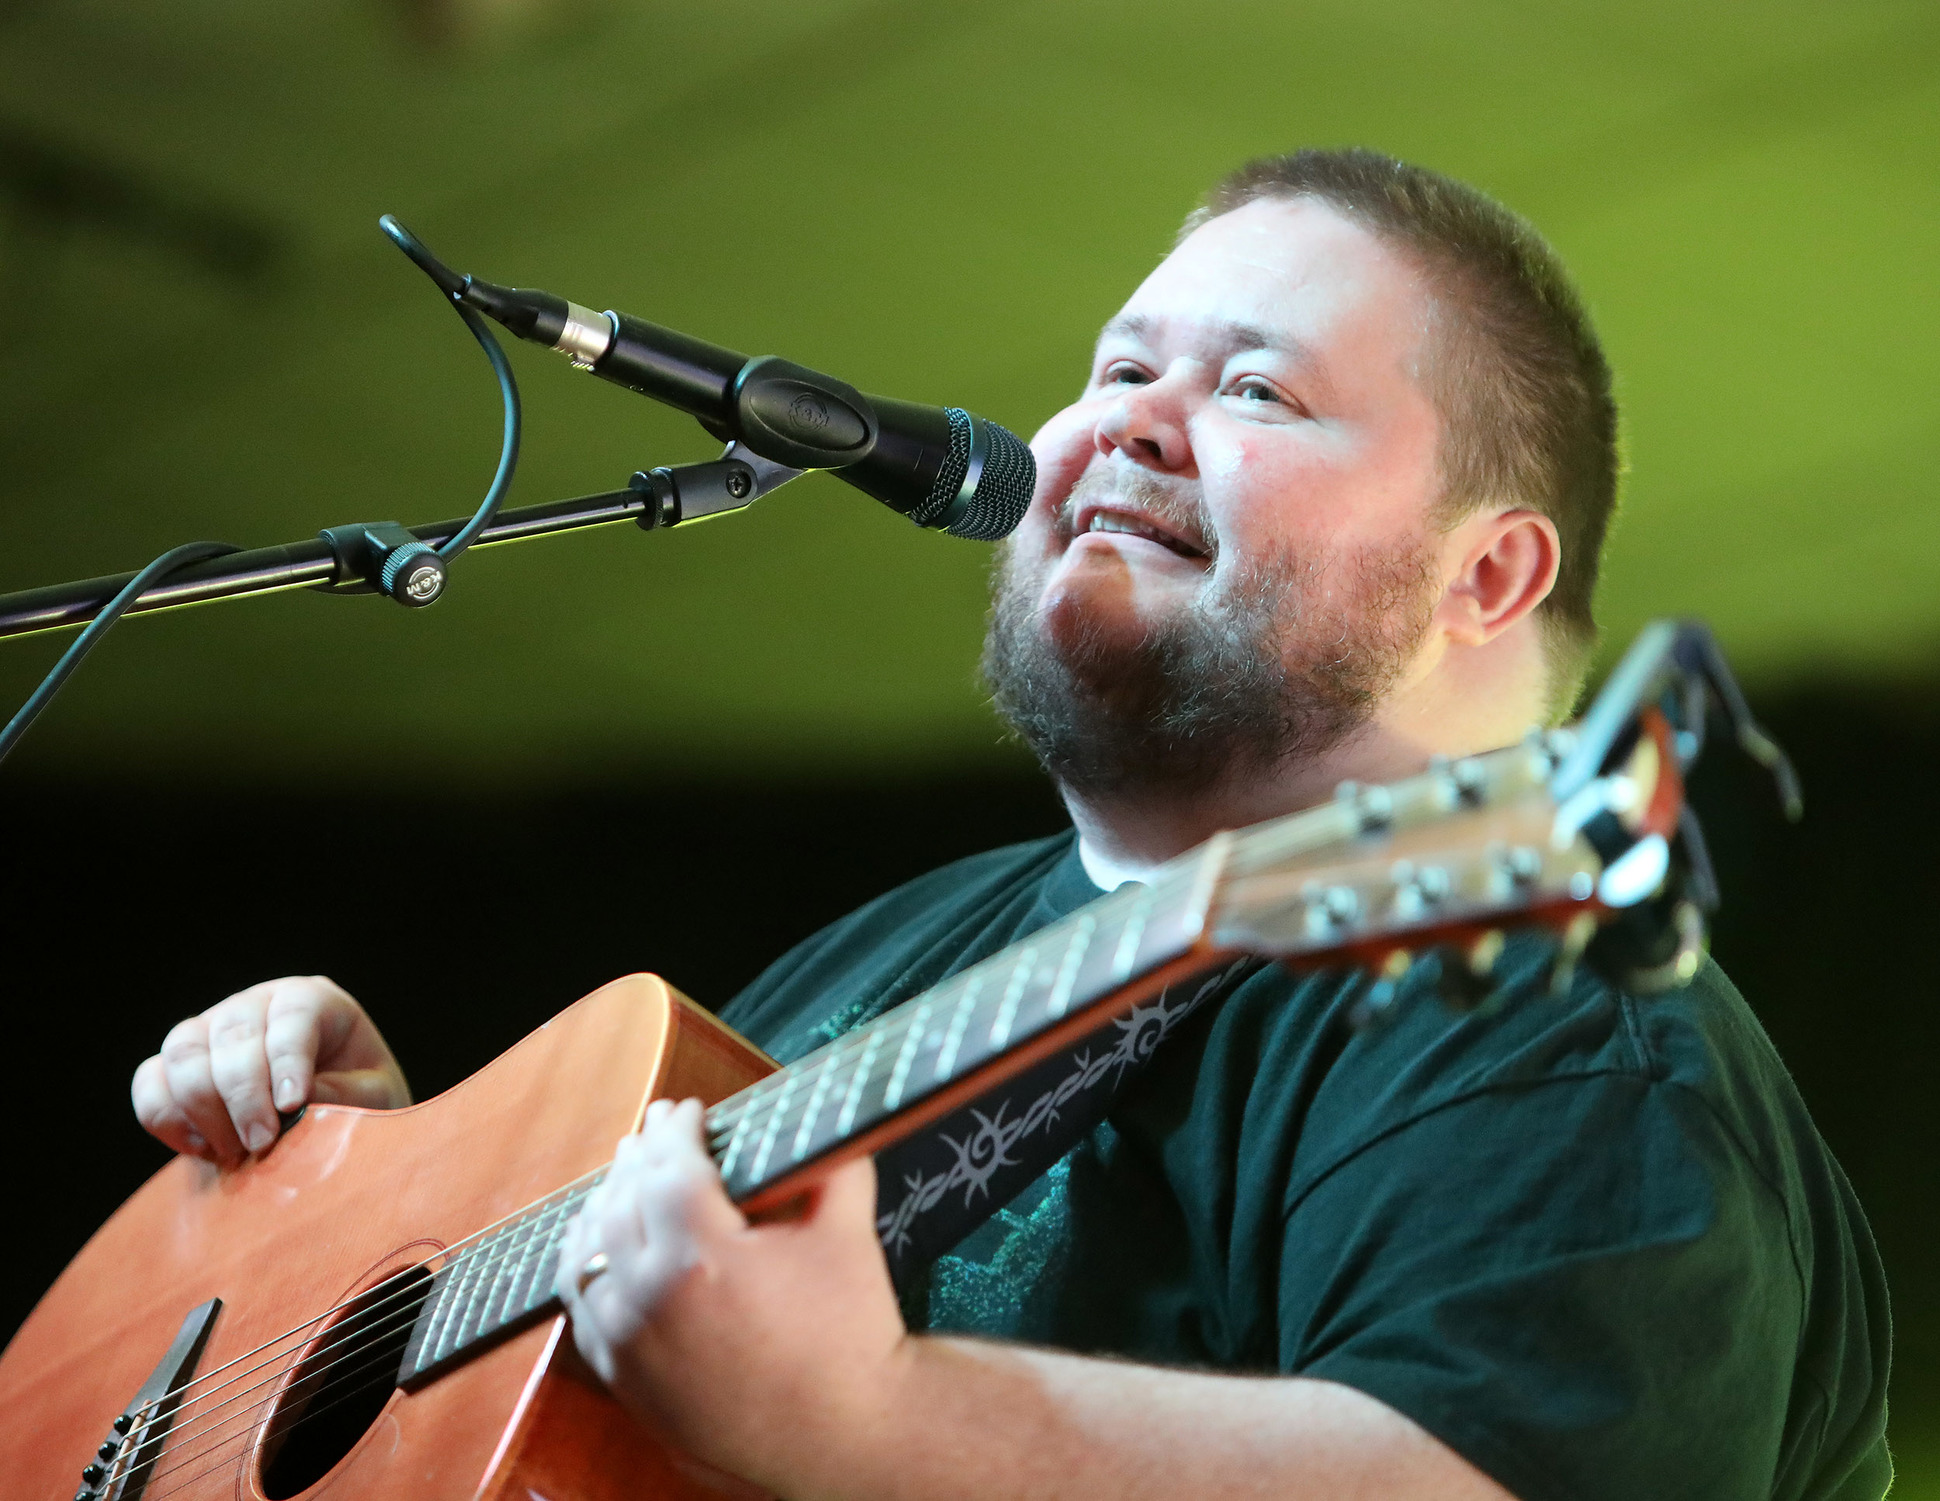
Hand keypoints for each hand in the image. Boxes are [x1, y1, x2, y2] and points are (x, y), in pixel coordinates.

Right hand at [131, 976, 410, 1163]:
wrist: (327, 1126)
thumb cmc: (360, 1102)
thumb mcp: (373, 1099)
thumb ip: (343, 1095)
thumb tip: (290, 1103)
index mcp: (312, 1000)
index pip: (292, 1015)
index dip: (288, 1059)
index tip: (291, 1104)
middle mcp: (257, 1004)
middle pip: (232, 1033)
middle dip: (244, 1094)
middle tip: (261, 1143)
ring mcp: (210, 1029)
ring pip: (183, 1051)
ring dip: (203, 1108)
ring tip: (236, 1151)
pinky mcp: (176, 1065)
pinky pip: (149, 1080)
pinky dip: (166, 1117)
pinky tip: (204, 1147)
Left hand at [554, 1098, 907, 1495]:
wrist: (846, 1435)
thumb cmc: (851, 1334)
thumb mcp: (849, 1232)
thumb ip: (831, 1161)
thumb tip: (820, 1115)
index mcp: (704, 1258)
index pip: (668, 1167)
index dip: (675, 1130)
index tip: (687, 1111)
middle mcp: (651, 1301)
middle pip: (621, 1202)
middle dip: (639, 1157)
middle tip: (656, 1130)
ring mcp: (630, 1345)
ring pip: (589, 1253)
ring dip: (605, 1205)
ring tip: (626, 1178)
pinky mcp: (624, 1380)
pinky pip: (584, 1307)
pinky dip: (589, 1264)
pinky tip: (603, 1244)